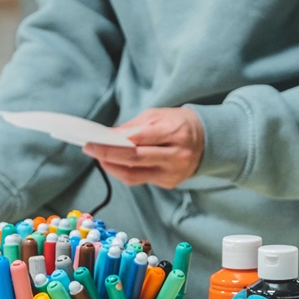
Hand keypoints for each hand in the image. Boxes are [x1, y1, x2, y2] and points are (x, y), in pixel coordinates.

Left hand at [84, 107, 204, 188]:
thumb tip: (108, 136)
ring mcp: (173, 173)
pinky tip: (113, 163)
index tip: (93, 139)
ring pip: (134, 175)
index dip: (113, 141)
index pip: (139, 139)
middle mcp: (176, 156)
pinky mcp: (170, 183)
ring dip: (112, 167)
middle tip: (89, 148)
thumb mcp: (158, 116)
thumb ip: (133, 126)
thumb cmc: (179, 123)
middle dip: (107, 155)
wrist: (208, 140)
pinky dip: (124, 171)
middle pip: (134, 159)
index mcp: (175, 133)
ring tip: (98, 157)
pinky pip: (140, 180)